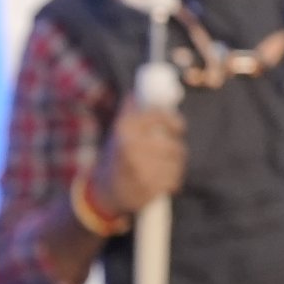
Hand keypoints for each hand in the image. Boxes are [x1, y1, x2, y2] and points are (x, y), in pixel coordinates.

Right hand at [98, 100, 185, 215]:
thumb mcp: (117, 133)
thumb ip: (129, 113)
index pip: (160, 117)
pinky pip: (173, 180)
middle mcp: (131, 145)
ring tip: (165, 168)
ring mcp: (140, 167)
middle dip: (176, 149)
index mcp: (125, 128)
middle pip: (174, 144)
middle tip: (172, 152)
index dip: (174, 122)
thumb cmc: (116, 157)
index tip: (179, 127)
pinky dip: (172, 181)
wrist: (104, 190)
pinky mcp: (148, 187)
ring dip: (175, 166)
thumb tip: (134, 93)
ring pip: (176, 163)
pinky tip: (162, 181)